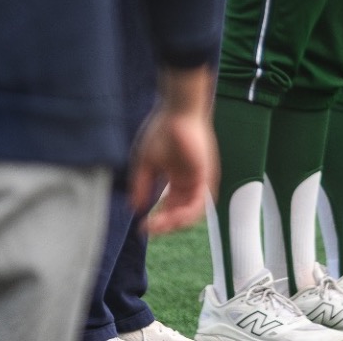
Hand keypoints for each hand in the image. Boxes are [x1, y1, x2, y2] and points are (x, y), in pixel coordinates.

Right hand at [130, 107, 217, 235]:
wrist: (176, 112)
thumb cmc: (160, 131)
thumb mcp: (144, 163)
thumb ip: (141, 186)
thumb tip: (136, 208)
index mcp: (176, 177)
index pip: (169, 206)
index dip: (156, 219)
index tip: (142, 227)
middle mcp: (189, 181)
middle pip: (180, 212)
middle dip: (164, 224)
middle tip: (150, 229)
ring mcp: (199, 179)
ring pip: (191, 212)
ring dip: (175, 222)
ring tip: (159, 225)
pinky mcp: (206, 176)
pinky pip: (201, 202)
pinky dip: (187, 214)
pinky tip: (172, 218)